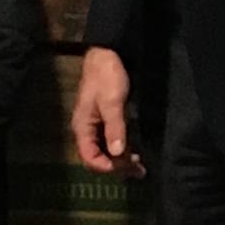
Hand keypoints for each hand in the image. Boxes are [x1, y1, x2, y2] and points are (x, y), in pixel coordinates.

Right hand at [73, 47, 144, 176]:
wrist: (108, 54)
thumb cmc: (107, 76)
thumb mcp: (112, 102)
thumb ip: (115, 128)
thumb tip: (118, 153)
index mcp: (82, 127)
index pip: (90, 158)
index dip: (107, 167)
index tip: (127, 167)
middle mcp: (87, 130)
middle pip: (98, 158)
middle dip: (117, 167)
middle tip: (140, 170)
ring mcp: (96, 126)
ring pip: (106, 152)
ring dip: (121, 160)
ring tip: (141, 166)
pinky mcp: (106, 121)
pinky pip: (111, 142)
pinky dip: (123, 150)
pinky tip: (136, 153)